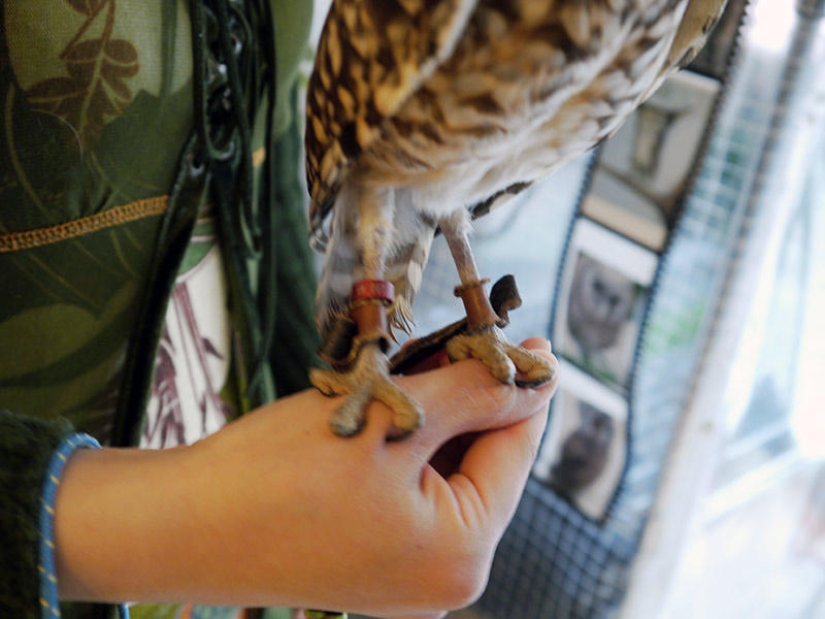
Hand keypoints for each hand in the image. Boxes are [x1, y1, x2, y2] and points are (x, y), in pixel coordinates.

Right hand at [54, 338, 557, 617]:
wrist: (180, 527)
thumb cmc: (276, 475)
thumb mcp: (388, 414)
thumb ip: (473, 392)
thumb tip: (540, 373)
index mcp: (462, 553)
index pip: (515, 448)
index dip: (521, 385)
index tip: (526, 338)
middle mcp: (444, 575)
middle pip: (480, 460)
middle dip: (466, 398)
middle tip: (449, 342)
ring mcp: (407, 573)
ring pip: (442, 470)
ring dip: (430, 416)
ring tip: (403, 374)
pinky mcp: (374, 558)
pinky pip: (409, 491)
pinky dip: (402, 445)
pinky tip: (380, 410)